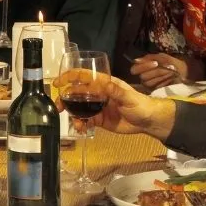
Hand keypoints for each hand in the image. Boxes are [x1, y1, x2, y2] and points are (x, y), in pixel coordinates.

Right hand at [56, 72, 175, 138]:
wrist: (148, 121)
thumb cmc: (141, 104)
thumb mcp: (129, 97)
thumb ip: (116, 91)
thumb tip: (104, 85)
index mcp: (104, 84)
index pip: (84, 77)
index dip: (69, 78)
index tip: (58, 83)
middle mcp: (98, 94)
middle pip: (76, 93)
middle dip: (65, 99)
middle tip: (59, 108)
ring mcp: (97, 107)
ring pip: (78, 108)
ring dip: (73, 114)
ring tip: (75, 123)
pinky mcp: (98, 120)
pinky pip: (85, 121)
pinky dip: (80, 124)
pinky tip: (82, 129)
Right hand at [130, 52, 186, 90]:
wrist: (185, 72)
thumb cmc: (173, 63)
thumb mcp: (162, 57)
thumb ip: (150, 58)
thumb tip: (136, 61)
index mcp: (143, 67)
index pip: (134, 69)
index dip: (143, 67)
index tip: (156, 63)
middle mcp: (144, 77)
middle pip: (143, 77)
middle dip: (157, 72)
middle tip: (168, 68)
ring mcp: (149, 85)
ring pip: (149, 83)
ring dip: (162, 76)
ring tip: (172, 72)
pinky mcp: (155, 91)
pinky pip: (156, 87)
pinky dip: (164, 81)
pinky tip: (171, 78)